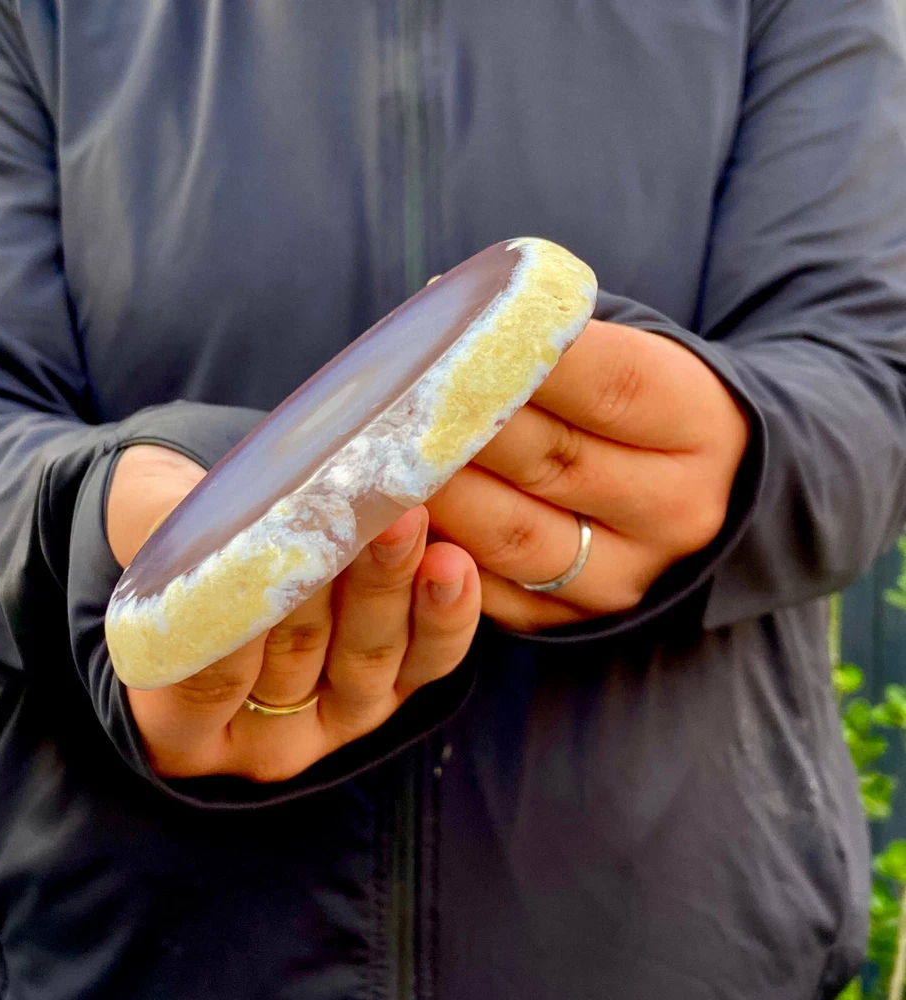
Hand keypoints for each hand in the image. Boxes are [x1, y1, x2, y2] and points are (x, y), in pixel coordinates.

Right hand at [107, 445, 480, 781]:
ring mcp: (337, 716)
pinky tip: (454, 565)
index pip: (209, 678)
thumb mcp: (152, 528)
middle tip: (346, 518)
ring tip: (406, 521)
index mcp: (179, 728)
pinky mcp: (396, 686)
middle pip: (296, 661)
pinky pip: (427, 661)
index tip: (263, 558)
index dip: (240, 621)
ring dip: (389, 585)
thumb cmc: (182, 536)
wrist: (240, 530)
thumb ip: (172, 538)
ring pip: (366, 658)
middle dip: (326, 585)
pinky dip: (445, 613)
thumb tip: (217, 524)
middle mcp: (263, 738)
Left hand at [425, 319, 748, 631]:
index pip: (610, 385)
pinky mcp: (577, 615)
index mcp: (699, 422)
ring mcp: (629, 572)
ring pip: (517, 536)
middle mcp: (676, 506)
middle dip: (463, 429)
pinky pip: (497, 592)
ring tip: (380, 462)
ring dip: (439, 498)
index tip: (459, 336)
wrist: (689, 489)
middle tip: (395, 400)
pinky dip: (439, 559)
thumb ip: (547, 339)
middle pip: (554, 461)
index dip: (528, 362)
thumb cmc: (633, 405)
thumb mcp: (624, 355)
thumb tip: (438, 307)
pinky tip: (397, 524)